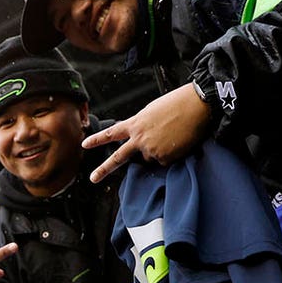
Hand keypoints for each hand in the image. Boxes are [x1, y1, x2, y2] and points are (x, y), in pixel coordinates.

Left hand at [82, 83, 211, 182]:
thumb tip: (142, 142)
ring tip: (171, 136)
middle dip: (104, 169)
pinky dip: (171, 155)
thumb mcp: (152, 111)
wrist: (197, 105)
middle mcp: (139, 138)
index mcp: (135, 124)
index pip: (111, 133)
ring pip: (150, 158)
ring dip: (158, 151)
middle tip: (93, 178)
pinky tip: (177, 142)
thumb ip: (142, 127)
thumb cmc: (177, 104)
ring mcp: (150, 149)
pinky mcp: (163, 157)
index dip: (97, 139)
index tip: (85, 144)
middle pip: (118, 157)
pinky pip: (165, 161)